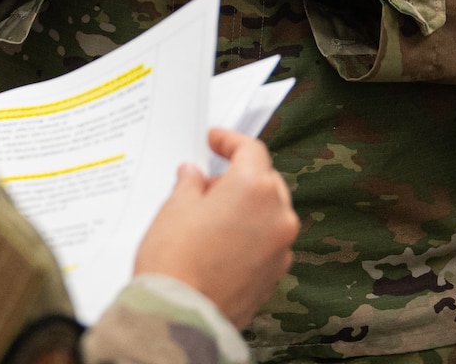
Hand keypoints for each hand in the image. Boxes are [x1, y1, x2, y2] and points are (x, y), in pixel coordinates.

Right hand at [133, 129, 298, 327]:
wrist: (181, 314)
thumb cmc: (175, 259)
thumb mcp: (175, 207)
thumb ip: (191, 184)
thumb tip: (194, 176)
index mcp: (253, 188)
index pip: (251, 150)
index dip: (230, 140)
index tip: (215, 140)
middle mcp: (277, 215)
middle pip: (266, 180)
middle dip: (240, 177)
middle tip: (208, 185)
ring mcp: (281, 246)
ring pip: (270, 212)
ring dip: (248, 207)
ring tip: (212, 217)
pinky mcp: (276, 273)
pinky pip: (269, 241)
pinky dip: (252, 235)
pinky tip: (223, 244)